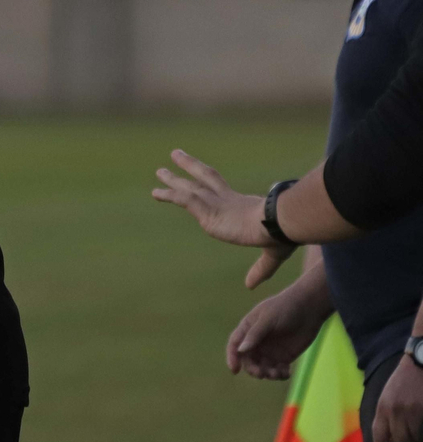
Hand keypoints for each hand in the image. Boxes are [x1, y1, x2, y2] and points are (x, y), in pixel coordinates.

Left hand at [153, 150, 286, 285]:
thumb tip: (251, 286)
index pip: (220, 190)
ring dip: (173, 180)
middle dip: (189, 168)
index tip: (199, 180)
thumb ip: (260, 269)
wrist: (282, 224)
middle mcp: (226, 201)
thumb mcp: (272, 254)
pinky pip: (186, 200)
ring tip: (158, 171)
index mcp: (241, 206)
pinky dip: (171, 196)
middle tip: (174, 155)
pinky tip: (156, 193)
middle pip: (204, 178)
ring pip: (190, 188)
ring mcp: (217, 204)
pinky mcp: (210, 212)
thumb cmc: (284, 235)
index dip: (208, 184)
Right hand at [226, 287, 328, 379]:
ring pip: (263, 368)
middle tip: (261, 373)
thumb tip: (241, 350)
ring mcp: (270, 350)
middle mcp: (257, 342)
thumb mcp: (268, 319)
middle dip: (253, 369)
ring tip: (277, 373)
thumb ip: (254, 334)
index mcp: (248, 329)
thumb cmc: (285, 308)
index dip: (232, 357)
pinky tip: (286, 372)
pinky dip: (280, 375)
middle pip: (248, 360)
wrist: (309, 308)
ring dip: (267, 374)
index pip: (235, 345)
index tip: (235, 370)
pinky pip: (278, 370)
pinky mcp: (284, 357)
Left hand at [375, 357, 422, 441]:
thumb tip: (391, 437)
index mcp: (381, 407)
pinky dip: (421, 439)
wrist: (418, 363)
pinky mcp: (421, 410)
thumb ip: (387, 414)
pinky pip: (421, 433)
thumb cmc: (403, 380)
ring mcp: (408, 410)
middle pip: (396, 441)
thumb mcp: (388, 396)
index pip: (378, 435)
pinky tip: (422, 439)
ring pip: (410, 439)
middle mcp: (392, 410)